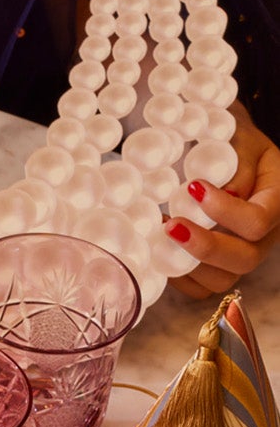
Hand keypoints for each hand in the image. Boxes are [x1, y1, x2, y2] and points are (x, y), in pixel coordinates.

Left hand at [164, 104, 279, 299]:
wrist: (220, 149)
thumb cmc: (230, 140)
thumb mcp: (236, 138)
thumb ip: (235, 163)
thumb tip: (227, 195)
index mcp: (277, 200)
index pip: (259, 221)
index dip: (226, 212)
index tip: (194, 187)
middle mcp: (265, 235)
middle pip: (245, 259)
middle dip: (205, 247)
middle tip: (171, 225)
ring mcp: (242, 255)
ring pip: (221, 280)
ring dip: (186, 264)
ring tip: (161, 232)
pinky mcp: (217, 268)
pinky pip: (199, 288)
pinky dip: (176, 276)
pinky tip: (159, 249)